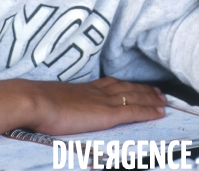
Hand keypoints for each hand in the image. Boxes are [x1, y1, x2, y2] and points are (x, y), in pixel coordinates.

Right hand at [24, 76, 165, 134]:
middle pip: (127, 88)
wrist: (35, 101)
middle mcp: (97, 91)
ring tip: (164, 100)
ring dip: (151, 98)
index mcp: (84, 88)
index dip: (126, 85)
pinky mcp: (106, 114)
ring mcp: (103, 101)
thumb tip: (54, 109)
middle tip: (159, 91)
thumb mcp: (50, 100)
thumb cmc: (36, 103)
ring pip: (134, 97)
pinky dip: (149, 111)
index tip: (137, 85)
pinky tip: (160, 112)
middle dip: (144, 89)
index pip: (111, 84)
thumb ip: (59, 103)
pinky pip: (134, 111)